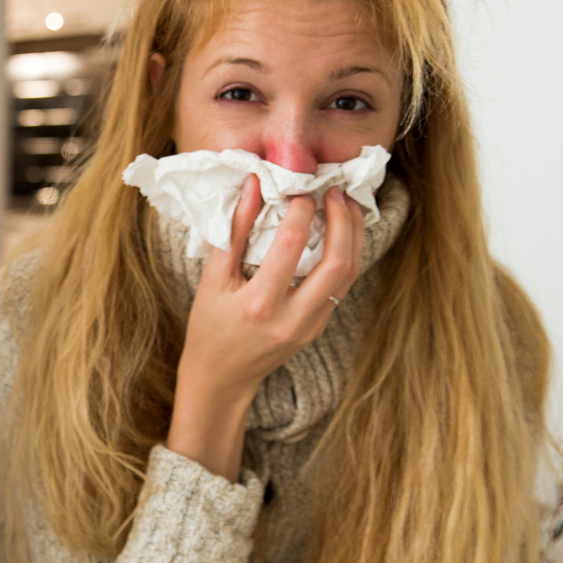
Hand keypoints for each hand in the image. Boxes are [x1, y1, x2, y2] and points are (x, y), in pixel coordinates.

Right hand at [165, 174, 362, 478]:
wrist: (222, 376)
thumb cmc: (209, 325)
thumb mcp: (213, 278)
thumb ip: (235, 230)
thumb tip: (255, 186)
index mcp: (260, 303)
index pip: (291, 245)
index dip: (300, 210)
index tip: (299, 189)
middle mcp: (292, 317)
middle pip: (337, 263)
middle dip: (343, 220)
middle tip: (335, 191)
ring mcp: (311, 325)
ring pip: (348, 275)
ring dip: (353, 236)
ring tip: (346, 206)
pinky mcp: (319, 327)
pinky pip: (342, 286)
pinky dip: (346, 254)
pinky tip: (340, 233)